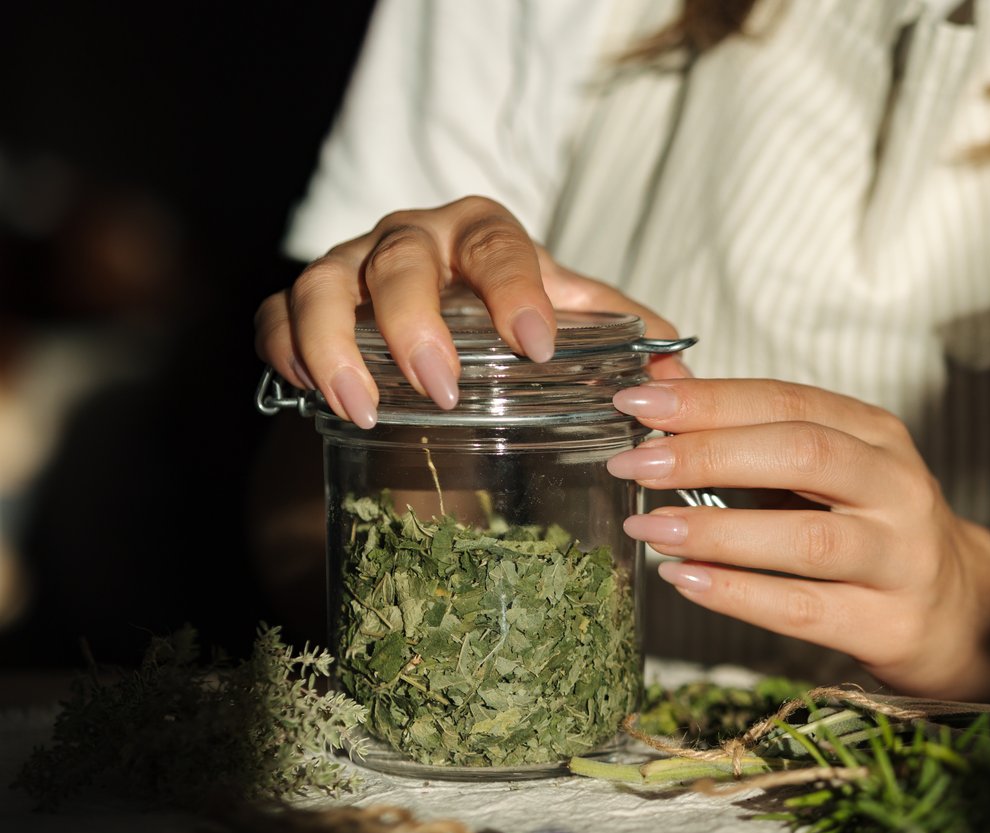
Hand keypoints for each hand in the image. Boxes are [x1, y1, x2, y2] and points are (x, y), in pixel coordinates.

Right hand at [254, 195, 687, 427]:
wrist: (452, 307)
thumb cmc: (517, 310)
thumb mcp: (574, 317)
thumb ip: (625, 340)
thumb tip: (677, 381)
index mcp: (485, 233)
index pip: (500, 247)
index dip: (515, 290)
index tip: (535, 343)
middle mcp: (414, 238)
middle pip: (400, 262)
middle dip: (415, 324)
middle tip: (440, 390)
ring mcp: (353, 265)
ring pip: (322, 285)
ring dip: (335, 345)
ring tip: (360, 406)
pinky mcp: (306, 300)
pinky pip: (276, 315)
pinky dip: (284, 350)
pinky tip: (307, 393)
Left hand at [608, 378, 989, 699]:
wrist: (956, 611)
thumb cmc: (871, 531)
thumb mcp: (827, 469)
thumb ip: (750, 430)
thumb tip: (660, 390)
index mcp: (877, 436)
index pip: (788, 402)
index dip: (709, 400)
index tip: (636, 405)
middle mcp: (897, 488)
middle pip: (802, 454)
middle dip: (707, 453)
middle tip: (634, 463)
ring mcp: (899, 558)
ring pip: (806, 538)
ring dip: (718, 530)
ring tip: (649, 528)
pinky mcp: (888, 622)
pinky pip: (805, 608)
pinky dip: (739, 594)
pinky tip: (686, 581)